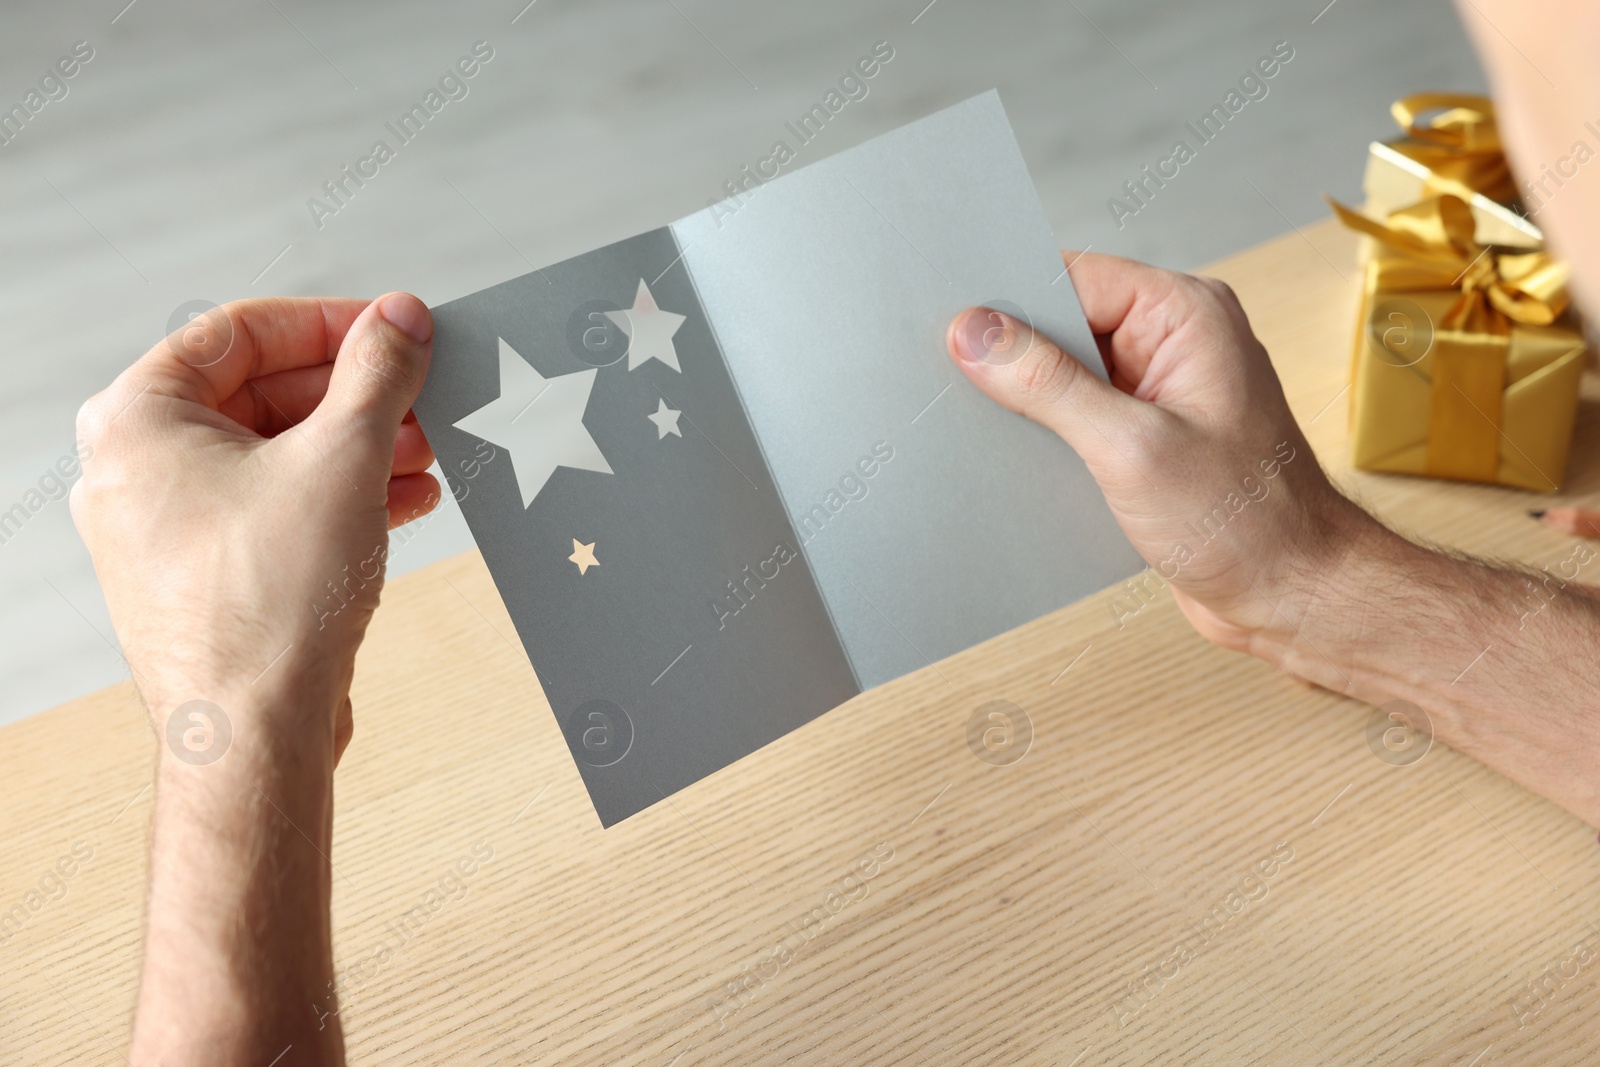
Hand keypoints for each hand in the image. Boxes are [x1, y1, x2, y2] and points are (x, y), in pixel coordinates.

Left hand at [75, 294, 437, 1064]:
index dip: (330, 323)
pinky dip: (337, 498)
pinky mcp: (205, 578)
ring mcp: (166, 530)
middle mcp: (136, 471)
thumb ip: (378, 375)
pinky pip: (274, 509)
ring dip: (357, 448)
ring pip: (272, 456)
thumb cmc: (267, 607)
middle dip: (353, 396)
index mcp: (138, 420)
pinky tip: (401, 502)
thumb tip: (400, 320)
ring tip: (424, 453)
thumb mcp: (344, 457)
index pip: (240, 331)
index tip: (393, 329)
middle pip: (259, 395)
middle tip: (418, 394)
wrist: (254, 733)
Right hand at [945, 253, 1379, 665]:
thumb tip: (975, 332)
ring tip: (988, 429)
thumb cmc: (1245, 523)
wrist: (1294, 596)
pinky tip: (1021, 460)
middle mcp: (1177, 339)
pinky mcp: (1151, 434)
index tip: (954, 334)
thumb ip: (1049, 385)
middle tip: (959, 387)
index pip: (1074, 276)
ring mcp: (1164, 388)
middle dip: (1014, 353)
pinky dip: (1048, 433)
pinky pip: (1081, 413)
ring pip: (1067, 370)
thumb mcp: (1131, 448)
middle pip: (1065, 320)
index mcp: (1187, 314)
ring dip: (1028, 400)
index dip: (1012, 301)